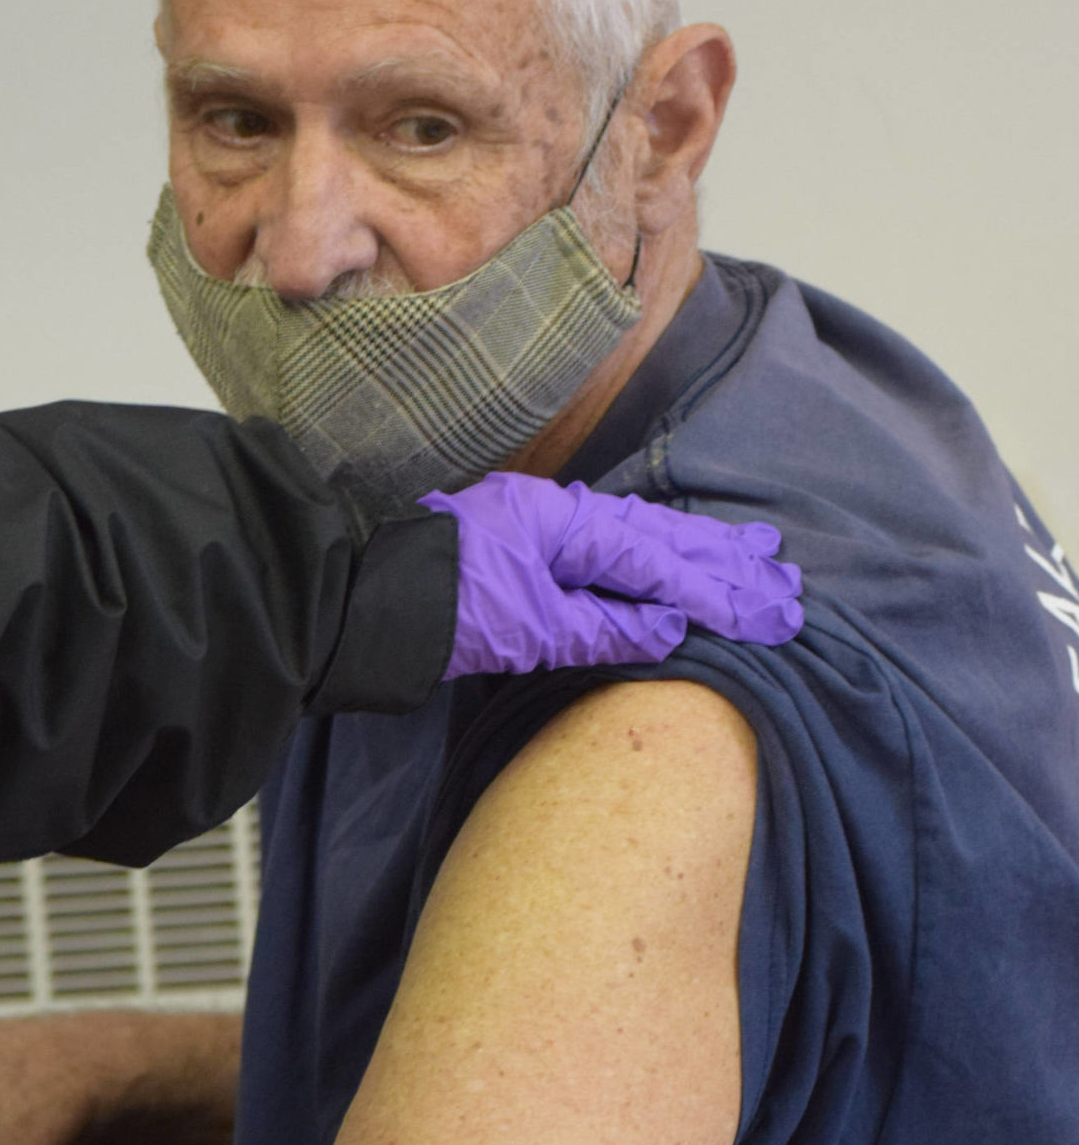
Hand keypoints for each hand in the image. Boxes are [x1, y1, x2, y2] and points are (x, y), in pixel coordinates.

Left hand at [421, 472, 802, 679]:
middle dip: (723, 562)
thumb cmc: (438, 614)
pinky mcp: (529, 548)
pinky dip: (655, 554)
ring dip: (698, 551)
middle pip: (657, 536)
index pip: (653, 558)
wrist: (360, 607)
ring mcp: (543, 526)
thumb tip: (670, 629)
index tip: (764, 610)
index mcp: (561, 524)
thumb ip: (602, 627)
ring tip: (754, 557)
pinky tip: (679, 556)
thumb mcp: (527, 629)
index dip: (712, 588)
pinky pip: (610, 546)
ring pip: (638, 536)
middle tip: (784, 579)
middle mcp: (558, 514)